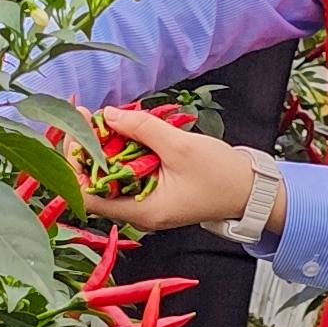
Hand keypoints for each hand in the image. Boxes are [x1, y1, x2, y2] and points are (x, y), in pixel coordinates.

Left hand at [81, 104, 266, 235]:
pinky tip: (126, 129)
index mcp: (141, 212)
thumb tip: (107, 114)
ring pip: (112, 175)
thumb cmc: (221, 175)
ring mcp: (146, 203)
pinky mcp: (155, 192)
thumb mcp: (180, 147)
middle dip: (89, 148)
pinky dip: (124, 151)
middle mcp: (138, 212)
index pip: (88, 195)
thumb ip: (142, 129)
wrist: (252, 191)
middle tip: (89, 114)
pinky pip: (129, 173)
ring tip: (105, 117)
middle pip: (96, 183)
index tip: (77, 129)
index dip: (75, 163)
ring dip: (106, 147)